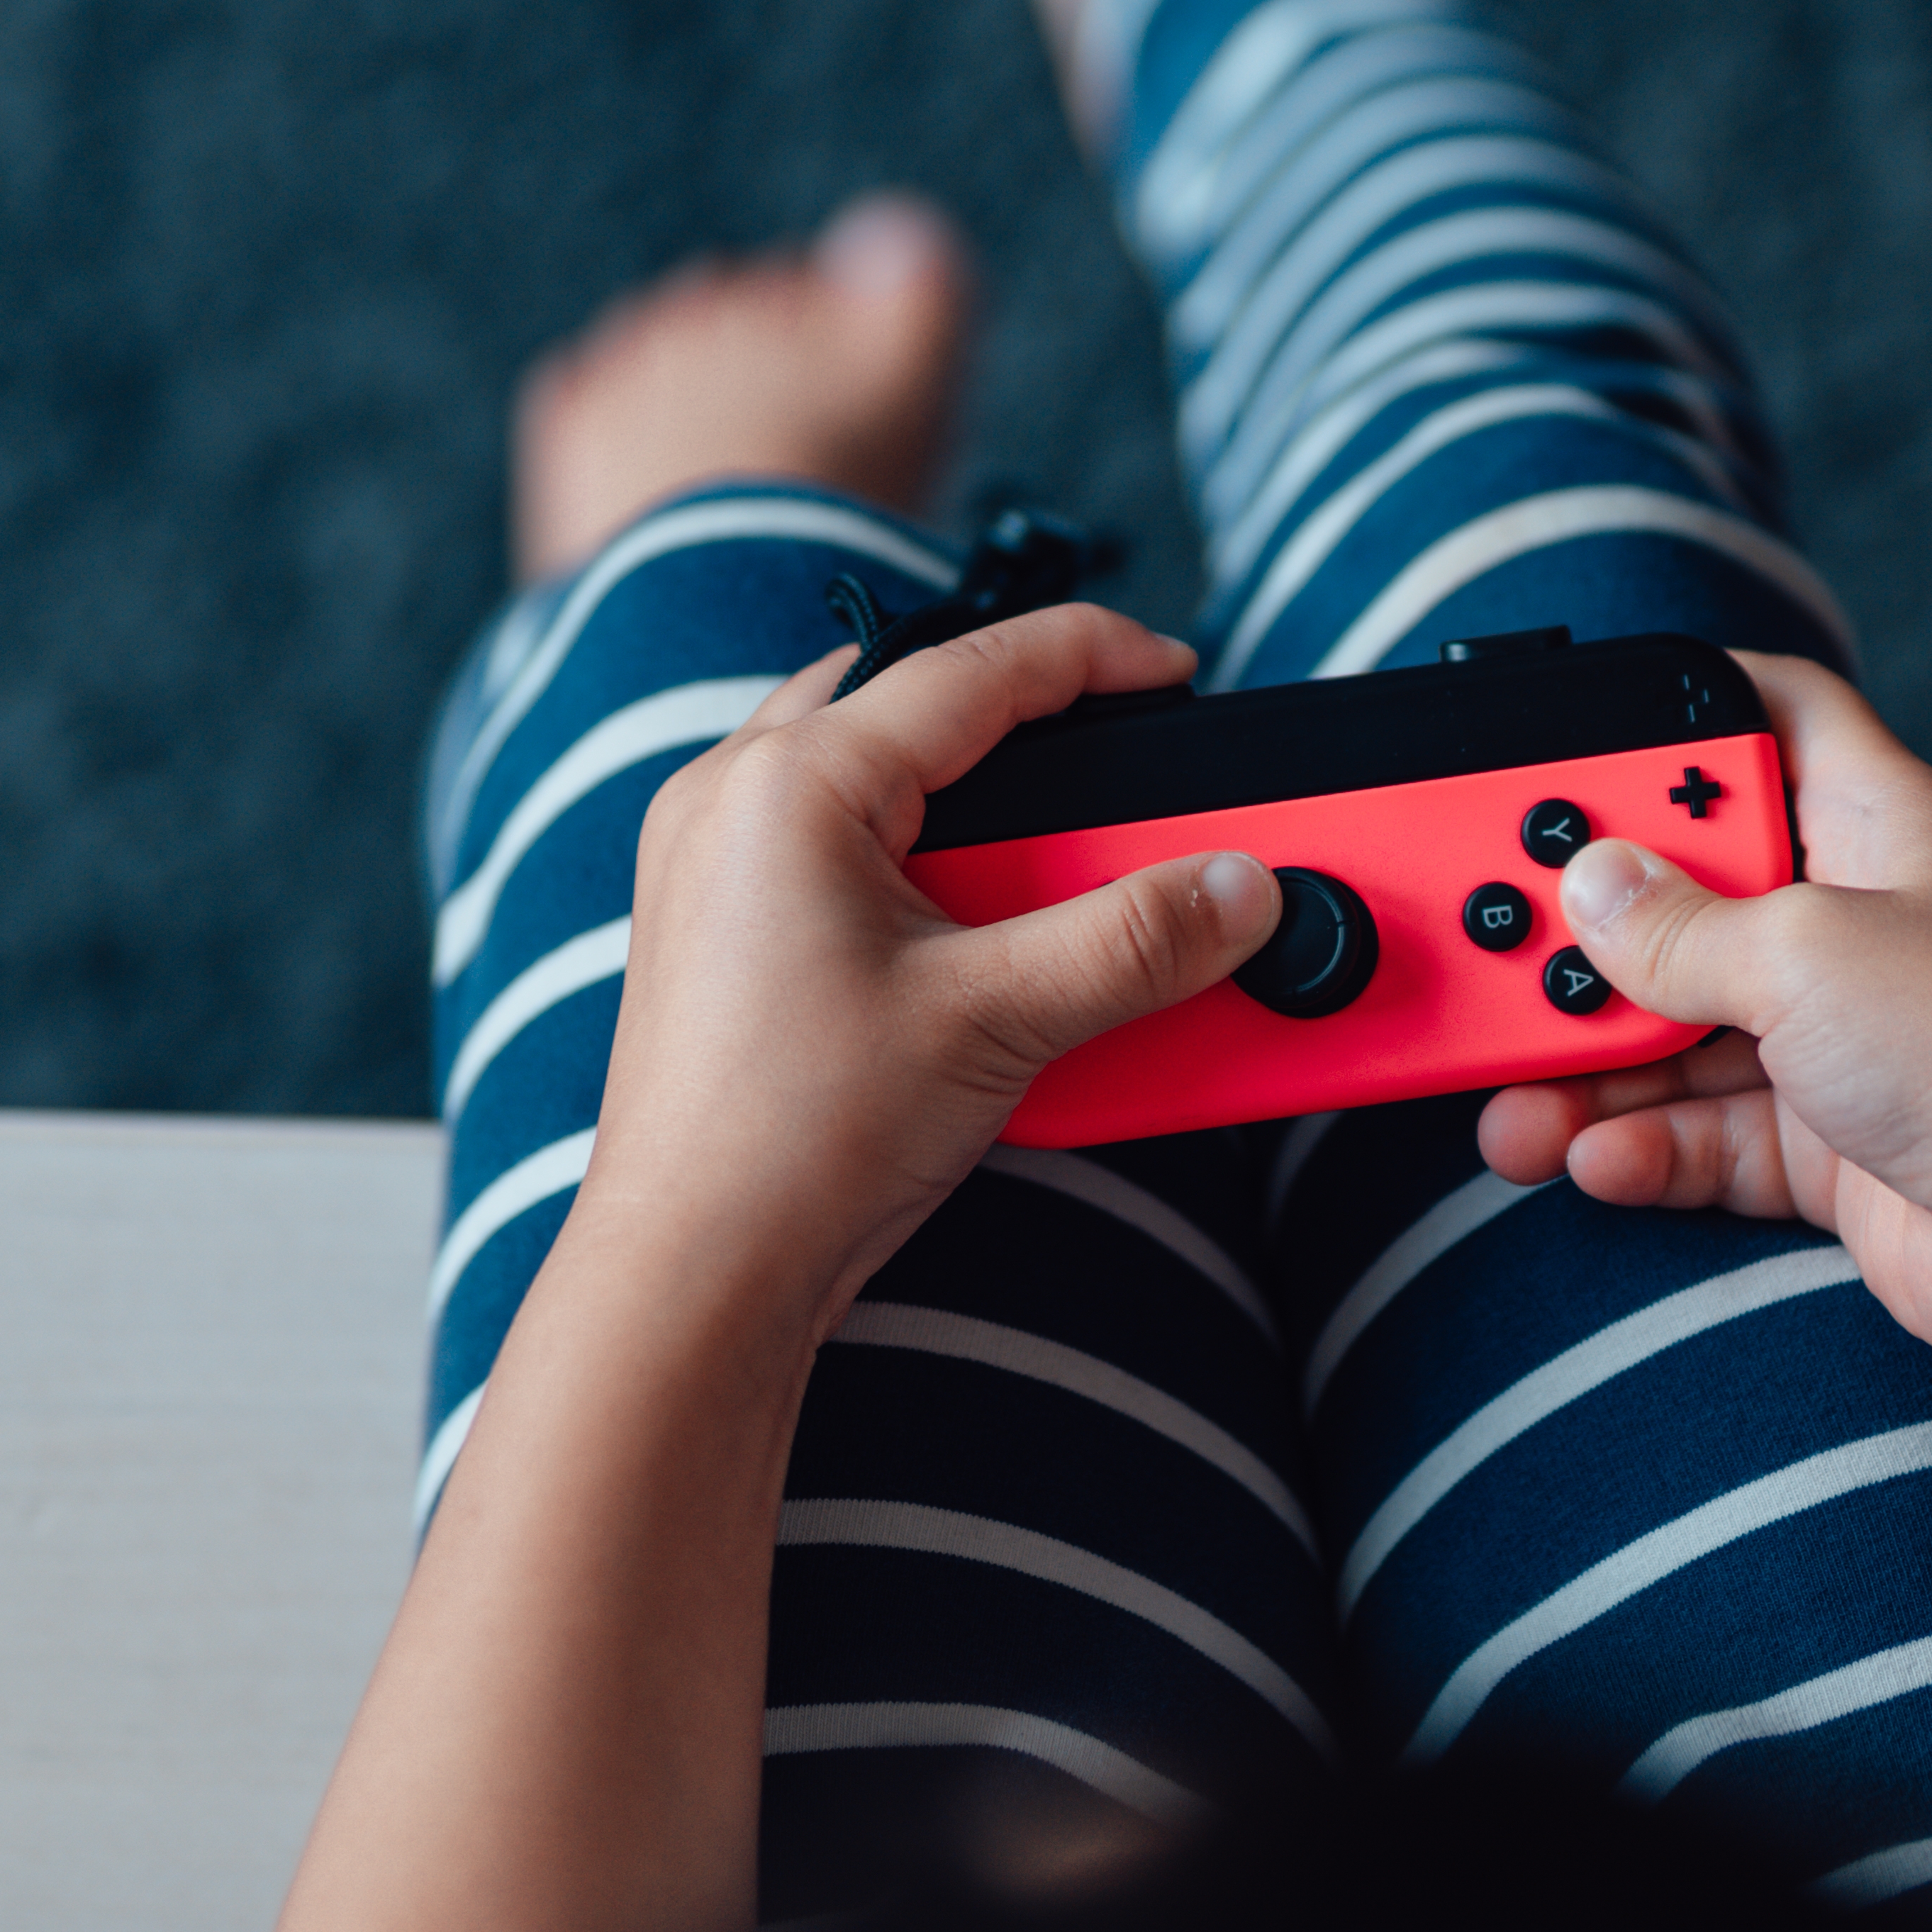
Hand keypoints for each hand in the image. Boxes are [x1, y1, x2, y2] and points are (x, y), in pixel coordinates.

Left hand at [568, 602, 1289, 1338]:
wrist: (691, 1275)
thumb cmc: (796, 1142)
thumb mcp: (995, 1020)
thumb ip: (1132, 939)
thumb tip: (1240, 887)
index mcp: (789, 783)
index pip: (971, 669)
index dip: (1092, 656)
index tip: (1173, 673)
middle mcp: (729, 799)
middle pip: (907, 700)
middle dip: (1022, 724)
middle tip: (1118, 772)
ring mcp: (705, 863)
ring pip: (864, 769)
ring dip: (965, 795)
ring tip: (1052, 855)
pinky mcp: (713, 929)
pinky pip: (829, 842)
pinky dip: (914, 855)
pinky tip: (970, 920)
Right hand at [1466, 657, 1931, 1369]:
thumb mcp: (1806, 954)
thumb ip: (1680, 925)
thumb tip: (1589, 890)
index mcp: (1875, 822)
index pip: (1772, 711)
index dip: (1677, 705)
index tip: (1572, 736)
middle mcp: (1854, 916)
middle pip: (1690, 883)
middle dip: (1592, 919)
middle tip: (1505, 934)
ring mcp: (1838, 1032)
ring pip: (1680, 1022)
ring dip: (1590, 1061)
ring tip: (1511, 1095)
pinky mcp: (1823, 1137)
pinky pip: (1703, 1126)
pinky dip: (1641, 1143)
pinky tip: (1588, 1156)